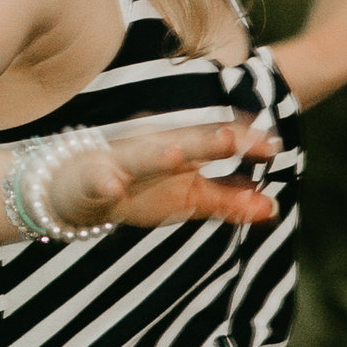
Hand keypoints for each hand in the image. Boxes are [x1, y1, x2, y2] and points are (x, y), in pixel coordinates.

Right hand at [45, 114, 283, 234]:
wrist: (72, 191)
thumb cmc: (139, 189)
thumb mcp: (187, 197)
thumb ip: (228, 201)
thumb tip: (273, 208)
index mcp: (179, 147)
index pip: (213, 138)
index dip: (241, 140)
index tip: (272, 145)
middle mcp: (152, 147)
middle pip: (184, 141)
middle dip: (209, 141)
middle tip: (234, 139)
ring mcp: (120, 162)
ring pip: (139, 156)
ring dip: (157, 154)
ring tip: (176, 155)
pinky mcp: (89, 179)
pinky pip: (95, 180)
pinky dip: (103, 181)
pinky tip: (113, 183)